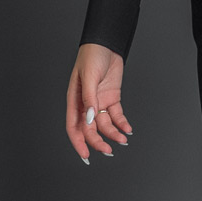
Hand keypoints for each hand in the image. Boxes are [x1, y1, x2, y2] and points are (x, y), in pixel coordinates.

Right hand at [66, 43, 131, 161]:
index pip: (74, 127)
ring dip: (113, 133)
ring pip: (105, 124)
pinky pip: (116, 115)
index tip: (85, 156)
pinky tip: (127, 129)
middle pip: (90, 129)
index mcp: (75, 100)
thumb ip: (89, 99)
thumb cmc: (92, 56)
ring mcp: (99, 102)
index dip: (78, 142)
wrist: (107, 43)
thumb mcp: (89, 77)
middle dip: (98, 141)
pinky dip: (122, 123)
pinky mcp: (112, 98)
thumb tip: (89, 119)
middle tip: (108, 151)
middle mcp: (86, 104)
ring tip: (123, 139)